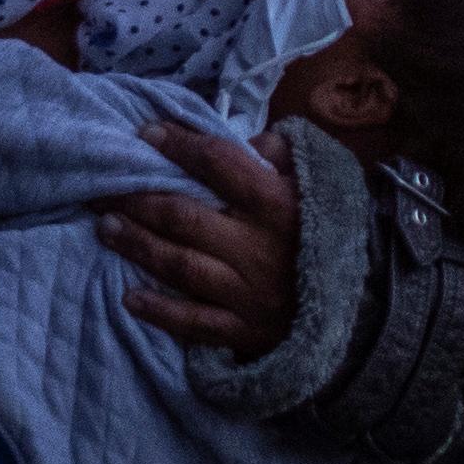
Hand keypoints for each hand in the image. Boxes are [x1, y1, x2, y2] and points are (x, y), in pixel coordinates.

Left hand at [105, 124, 303, 359]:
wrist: (362, 307)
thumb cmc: (326, 233)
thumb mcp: (315, 183)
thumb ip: (280, 155)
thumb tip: (246, 139)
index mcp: (276, 203)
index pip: (219, 165)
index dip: (179, 146)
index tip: (145, 134)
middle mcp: (258, 246)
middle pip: (184, 217)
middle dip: (137, 200)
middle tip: (100, 187)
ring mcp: (248, 292)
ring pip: (181, 265)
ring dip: (138, 246)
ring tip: (105, 228)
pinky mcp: (243, 329)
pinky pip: (194, 322)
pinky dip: (160, 311)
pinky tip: (128, 297)